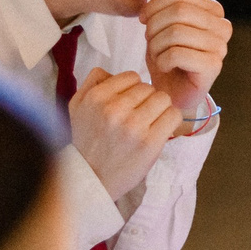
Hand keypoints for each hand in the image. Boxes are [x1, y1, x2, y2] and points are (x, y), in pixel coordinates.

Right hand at [68, 67, 178, 199]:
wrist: (92, 178)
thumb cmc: (87, 141)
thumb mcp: (77, 106)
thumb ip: (92, 82)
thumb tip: (112, 71)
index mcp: (96, 97)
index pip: (131, 76)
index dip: (133, 89)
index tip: (129, 103)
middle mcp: (114, 109)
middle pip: (149, 88)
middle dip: (146, 100)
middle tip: (139, 116)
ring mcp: (133, 126)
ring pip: (163, 99)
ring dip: (160, 109)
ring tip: (149, 123)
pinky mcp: (150, 142)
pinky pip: (174, 115)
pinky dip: (170, 121)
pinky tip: (160, 129)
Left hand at [143, 0, 231, 115]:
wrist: (172, 92)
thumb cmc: (168, 55)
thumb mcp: (165, 23)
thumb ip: (174, 1)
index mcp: (214, 11)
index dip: (155, 4)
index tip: (144, 19)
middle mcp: (222, 27)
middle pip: (179, 10)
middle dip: (155, 24)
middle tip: (149, 39)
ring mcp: (220, 47)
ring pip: (176, 32)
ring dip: (156, 45)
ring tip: (156, 55)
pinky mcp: (213, 66)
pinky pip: (177, 54)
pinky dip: (162, 61)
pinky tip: (164, 67)